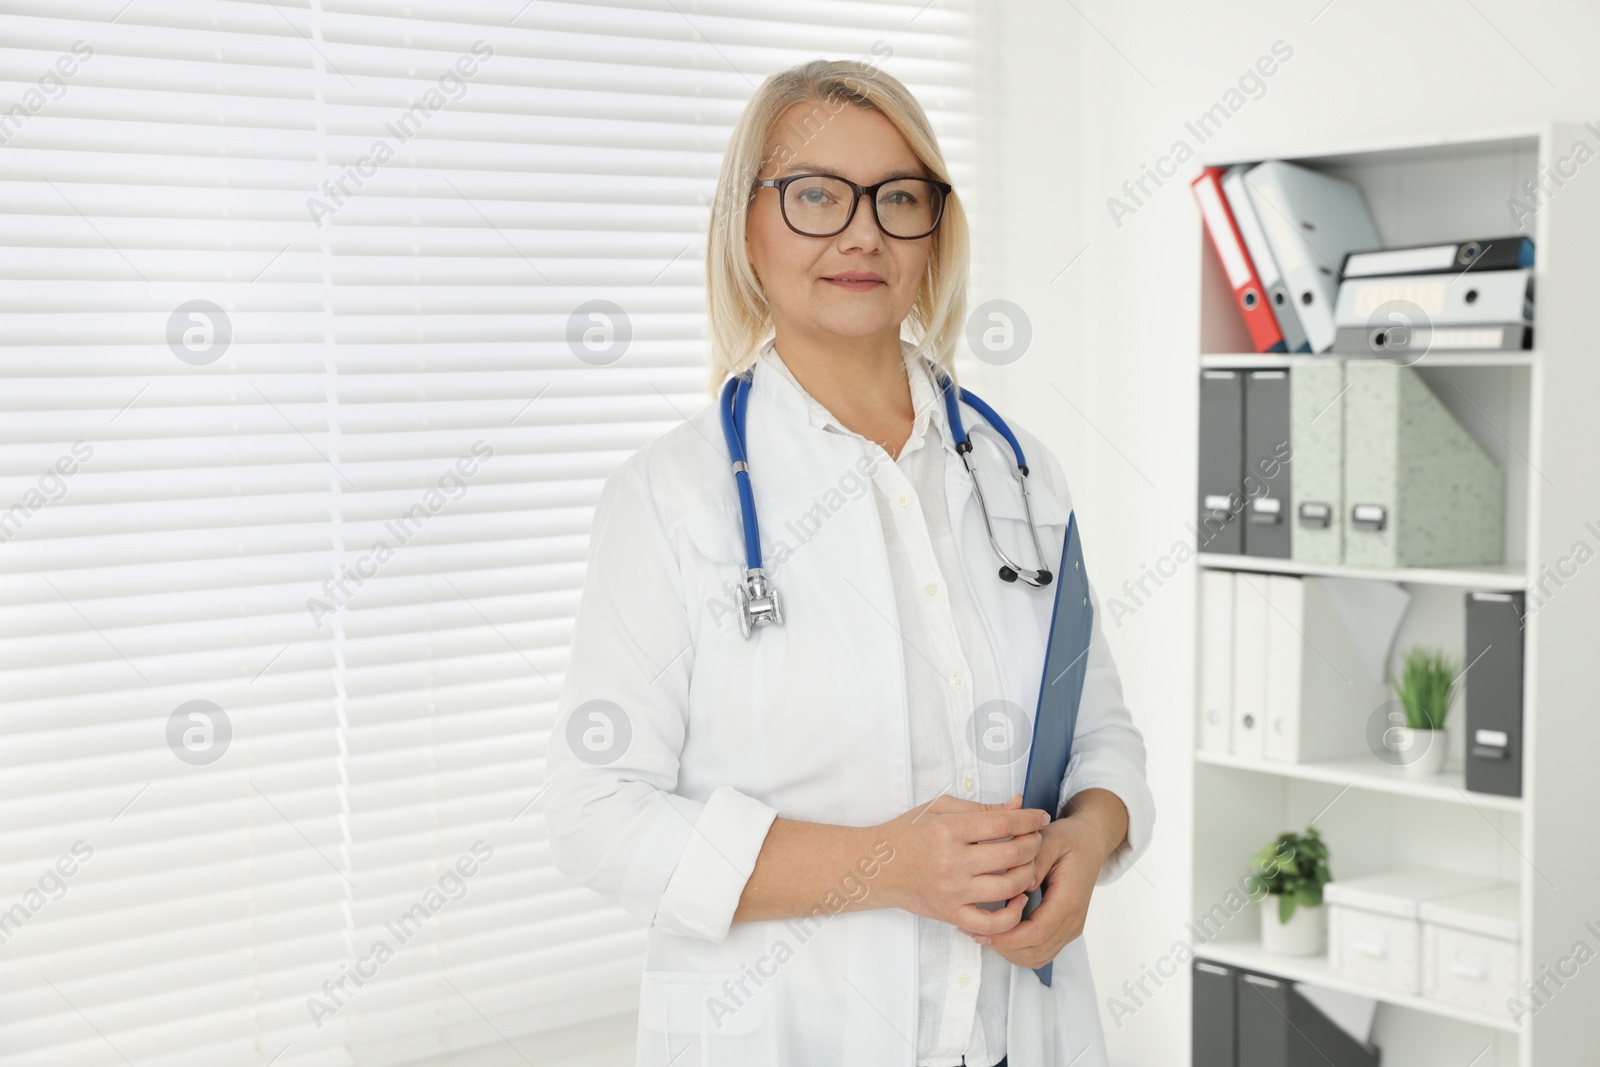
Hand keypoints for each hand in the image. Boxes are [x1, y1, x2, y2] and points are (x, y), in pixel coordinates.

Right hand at [875, 793, 1050, 936]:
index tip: (1041, 817)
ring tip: (1028, 864)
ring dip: (1028, 873)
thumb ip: (981, 808)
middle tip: (1035, 839)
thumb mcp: (940, 809)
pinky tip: (1018, 899)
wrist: (878, 868)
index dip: (1030, 819)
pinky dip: (1012, 914)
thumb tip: (1018, 804)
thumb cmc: (908, 834)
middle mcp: (952, 862)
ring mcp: (953, 891)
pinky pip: (991, 923)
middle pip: (1012, 854)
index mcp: (949, 830)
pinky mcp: (951, 914)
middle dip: (1034, 843)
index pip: (1003, 823)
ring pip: (1009, 886)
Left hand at [958, 789, 1128, 969]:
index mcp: (1068, 900)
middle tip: (973, 931)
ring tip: (983, 932)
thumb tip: (1021, 886)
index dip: (1007, 937)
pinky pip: (1040, 952)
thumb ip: (1036, 861)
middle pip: (1034, 951)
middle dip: (1002, 946)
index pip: (1036, 932)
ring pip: (1036, 957)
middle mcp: (1072, 921)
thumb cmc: (1070, 840)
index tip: (981, 929)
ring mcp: (1069, 929)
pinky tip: (1001, 933)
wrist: (1090, 843)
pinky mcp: (1063, 930)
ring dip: (1008, 951)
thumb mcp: (1051, 839)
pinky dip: (1018, 950)